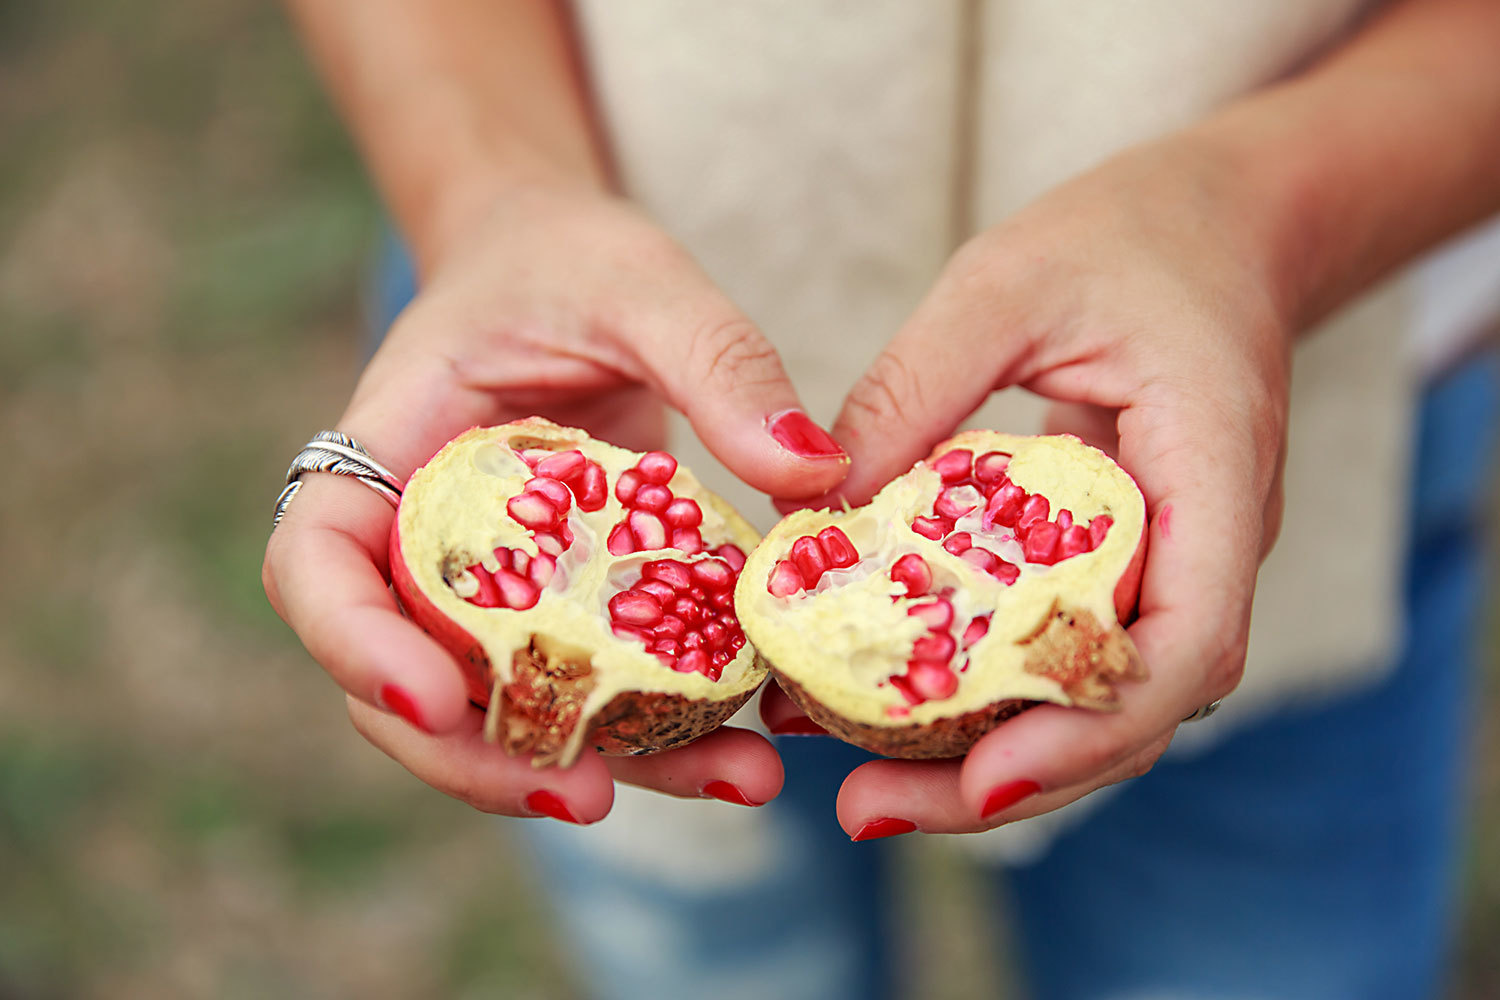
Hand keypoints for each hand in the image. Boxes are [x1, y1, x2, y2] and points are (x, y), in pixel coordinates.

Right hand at [262, 186, 850, 821]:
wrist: (563, 272)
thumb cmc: (567, 261)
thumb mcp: (641, 280)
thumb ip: (716, 358)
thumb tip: (812, 469)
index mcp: (383, 458)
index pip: (313, 569)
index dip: (353, 645)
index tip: (431, 693)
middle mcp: (415, 548)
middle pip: (400, 688)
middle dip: (480, 759)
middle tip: (584, 799)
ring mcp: (483, 595)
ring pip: (507, 714)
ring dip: (602, 766)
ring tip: (732, 782)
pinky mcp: (559, 615)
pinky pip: (592, 691)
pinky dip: (660, 732)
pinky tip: (751, 745)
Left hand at [794, 135, 1293, 835]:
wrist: (1219, 224)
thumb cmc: (1128, 235)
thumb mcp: (1005, 283)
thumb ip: (911, 388)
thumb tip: (806, 504)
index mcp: (1213, 472)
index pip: (1187, 645)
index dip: (1091, 728)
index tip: (983, 777)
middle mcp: (1209, 545)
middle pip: (1134, 712)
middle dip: (1009, 779)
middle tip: (865, 811)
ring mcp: (1174, 562)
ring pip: (1098, 702)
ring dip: (988, 754)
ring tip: (862, 789)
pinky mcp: (1127, 563)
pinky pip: (1066, 653)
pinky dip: (987, 693)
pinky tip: (891, 703)